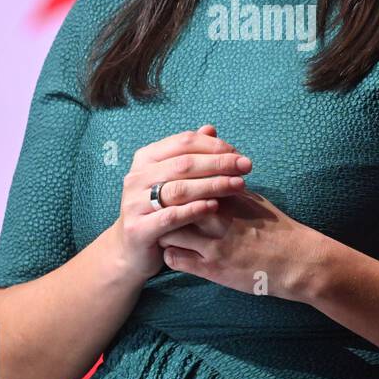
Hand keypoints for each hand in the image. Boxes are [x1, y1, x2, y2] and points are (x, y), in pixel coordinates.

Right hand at [107, 124, 253, 281]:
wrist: (132, 248)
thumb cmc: (159, 209)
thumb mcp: (171, 178)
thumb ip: (190, 154)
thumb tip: (211, 129)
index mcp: (146, 158)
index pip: (184, 141)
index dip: (214, 145)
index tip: (239, 153)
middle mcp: (136, 177)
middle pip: (184, 163)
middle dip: (219, 163)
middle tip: (246, 166)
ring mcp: (134, 203)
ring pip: (179, 189)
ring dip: (213, 185)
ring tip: (239, 185)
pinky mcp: (138, 229)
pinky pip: (171, 216)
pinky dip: (195, 209)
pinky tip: (215, 206)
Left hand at [156, 187, 327, 302]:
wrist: (296, 261)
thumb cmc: (276, 228)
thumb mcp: (252, 200)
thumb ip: (228, 185)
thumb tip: (211, 170)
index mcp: (227, 197)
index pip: (186, 182)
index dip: (170, 185)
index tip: (165, 188)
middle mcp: (217, 218)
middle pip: (171, 205)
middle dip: (160, 206)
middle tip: (156, 209)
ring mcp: (213, 245)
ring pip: (168, 233)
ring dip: (163, 231)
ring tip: (164, 231)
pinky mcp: (212, 269)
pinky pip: (175, 260)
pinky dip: (170, 255)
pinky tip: (175, 251)